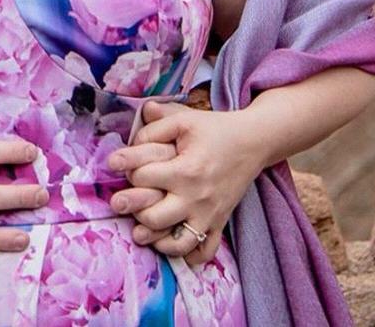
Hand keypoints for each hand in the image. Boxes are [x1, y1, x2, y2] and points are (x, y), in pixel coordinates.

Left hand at [107, 99, 262, 268]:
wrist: (252, 142)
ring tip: (143, 227)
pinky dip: (186, 255)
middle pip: (152, 218)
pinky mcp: (219, 224)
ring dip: (155, 238)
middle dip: (133, 208)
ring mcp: (209, 216)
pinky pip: (202, 253)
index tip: (122, 163)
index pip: (141, 178)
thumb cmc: (215, 130)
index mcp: (186, 171)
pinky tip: (172, 240)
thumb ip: (153, 126)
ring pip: (175, 245)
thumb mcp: (183, 120)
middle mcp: (197, 199)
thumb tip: (128, 140)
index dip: (127, 168)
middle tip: (124, 200)